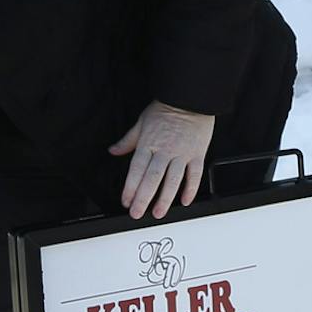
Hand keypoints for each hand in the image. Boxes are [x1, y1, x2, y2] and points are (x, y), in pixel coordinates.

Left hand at [108, 99, 215, 219]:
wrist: (189, 99)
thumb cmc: (166, 109)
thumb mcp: (141, 122)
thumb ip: (127, 141)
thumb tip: (113, 151)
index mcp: (148, 143)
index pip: (136, 169)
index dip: (130, 187)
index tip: (126, 200)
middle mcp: (165, 150)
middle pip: (152, 178)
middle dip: (143, 198)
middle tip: (137, 213)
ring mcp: (182, 153)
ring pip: (173, 179)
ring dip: (165, 198)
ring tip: (158, 212)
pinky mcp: (197, 154)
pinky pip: (195, 174)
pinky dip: (190, 189)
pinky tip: (184, 201)